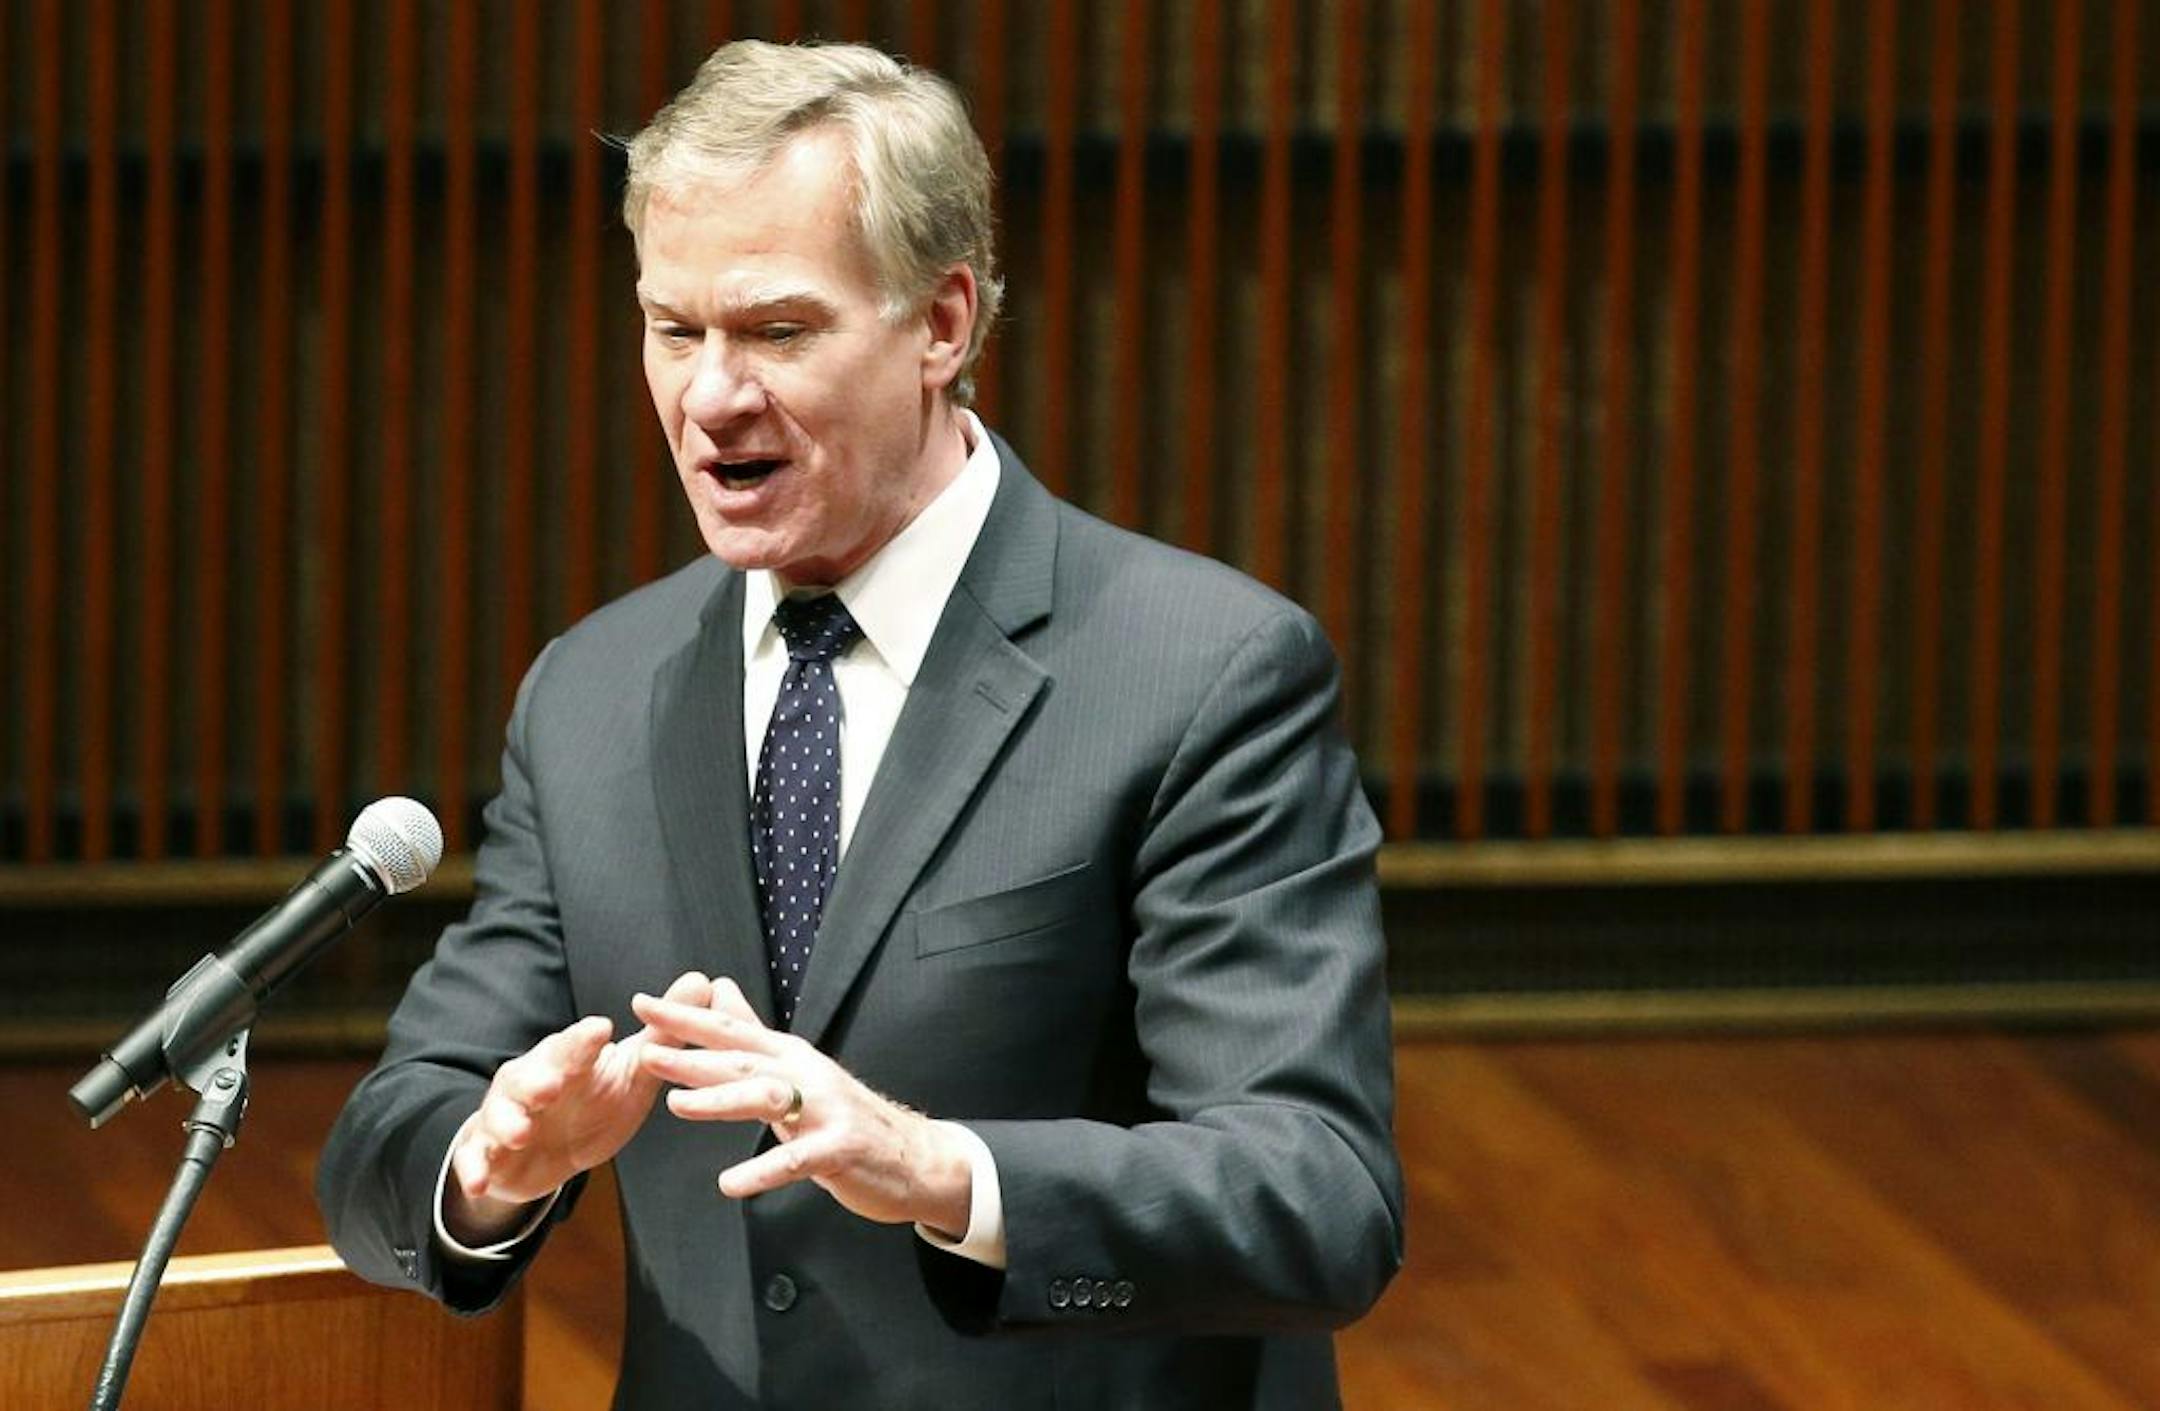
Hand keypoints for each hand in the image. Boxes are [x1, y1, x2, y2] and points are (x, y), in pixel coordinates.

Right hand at [445, 970, 715, 1243]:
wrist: (544, 1152)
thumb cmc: (592, 1102)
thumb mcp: (631, 1073)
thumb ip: (663, 1037)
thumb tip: (702, 981)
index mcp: (568, 1061)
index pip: (576, 1045)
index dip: (585, 1039)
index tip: (601, 1030)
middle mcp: (532, 1082)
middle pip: (530, 1074)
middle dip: (538, 1078)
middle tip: (552, 1086)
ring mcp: (506, 1117)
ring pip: (499, 1113)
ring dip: (507, 1121)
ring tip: (520, 1132)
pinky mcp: (488, 1153)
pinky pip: (474, 1159)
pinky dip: (472, 1168)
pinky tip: (477, 1181)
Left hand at [633, 978, 972, 1237]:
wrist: (912, 1155)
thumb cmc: (846, 1114)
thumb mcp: (796, 1068)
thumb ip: (754, 1032)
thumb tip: (721, 987)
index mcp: (789, 1056)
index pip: (731, 1030)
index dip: (687, 1017)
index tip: (644, 1003)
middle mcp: (806, 1073)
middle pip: (743, 1059)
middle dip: (692, 1054)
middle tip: (647, 1051)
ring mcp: (826, 1110)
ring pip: (768, 1098)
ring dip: (722, 1101)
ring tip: (677, 1106)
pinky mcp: (840, 1148)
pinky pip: (797, 1159)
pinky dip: (763, 1170)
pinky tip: (731, 1183)